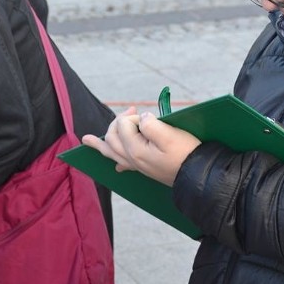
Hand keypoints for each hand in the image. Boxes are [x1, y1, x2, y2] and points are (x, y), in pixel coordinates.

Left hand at [82, 107, 200, 186]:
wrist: (197, 174)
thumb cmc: (185, 152)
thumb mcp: (169, 134)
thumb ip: (150, 124)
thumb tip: (142, 118)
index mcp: (135, 150)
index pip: (124, 125)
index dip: (135, 117)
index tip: (150, 117)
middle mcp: (131, 159)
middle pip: (112, 137)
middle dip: (118, 121)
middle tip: (132, 110)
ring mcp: (137, 165)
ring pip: (111, 152)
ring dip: (101, 143)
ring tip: (87, 140)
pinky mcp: (145, 168)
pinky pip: (123, 164)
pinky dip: (115, 159)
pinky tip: (115, 165)